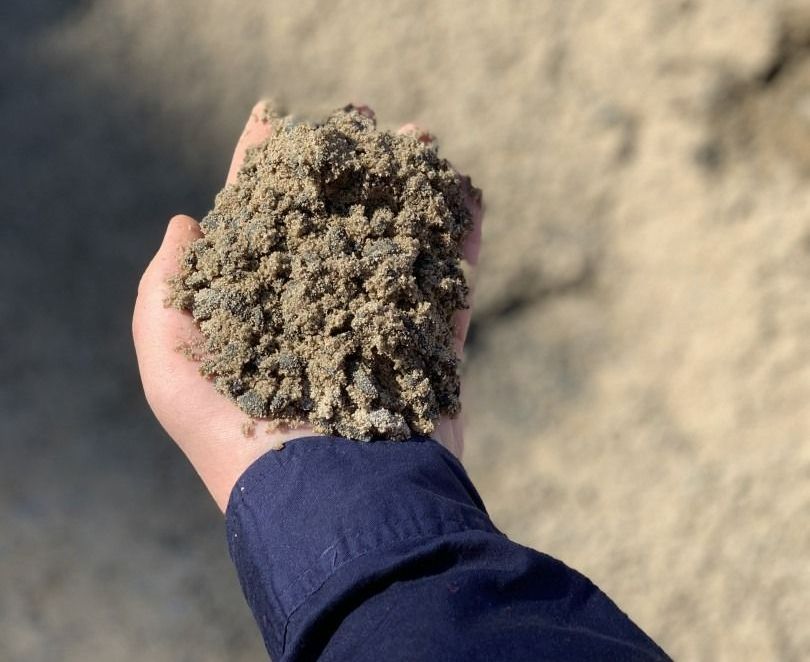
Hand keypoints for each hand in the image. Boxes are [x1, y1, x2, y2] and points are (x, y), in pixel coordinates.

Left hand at [132, 101, 482, 510]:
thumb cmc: (245, 449)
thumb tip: (186, 224)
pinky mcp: (427, 358)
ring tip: (418, 143)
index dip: (260, 176)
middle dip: (345, 172)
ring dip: (408, 193)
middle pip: (333, 229)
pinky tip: (467, 195)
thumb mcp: (174, 377)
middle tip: (363, 121)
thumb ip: (165, 298)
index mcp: (260, 320)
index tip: (274, 123)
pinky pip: (449, 290)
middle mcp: (318, 322)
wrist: (333, 515)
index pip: (257, 231)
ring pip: (394, 248)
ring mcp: (377, 337)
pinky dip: (462, 244)